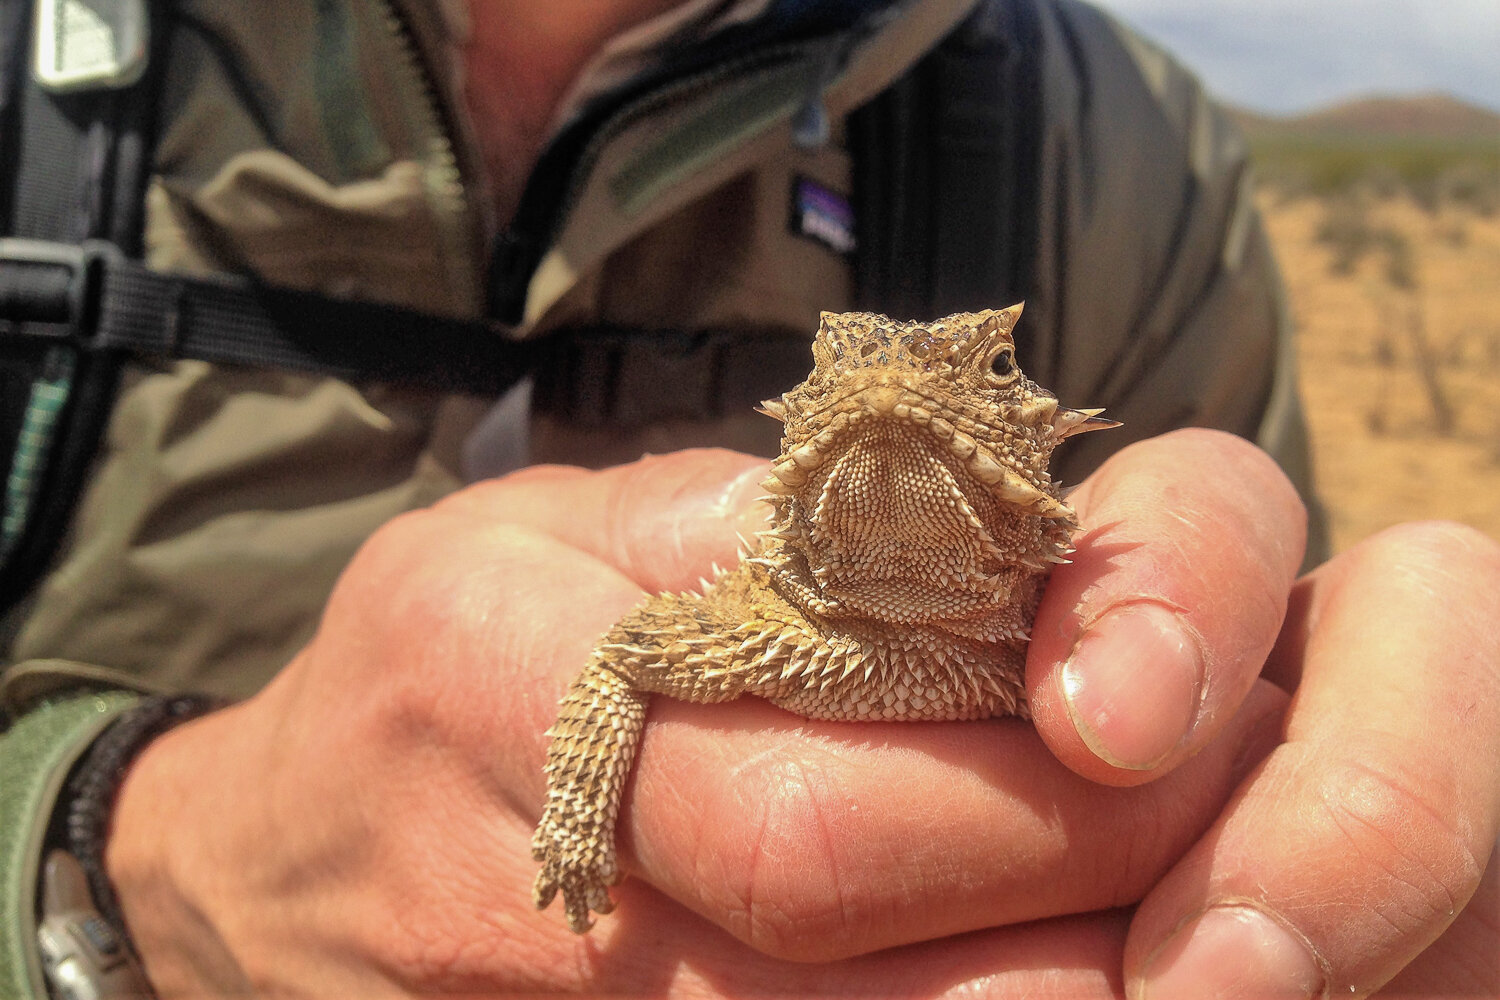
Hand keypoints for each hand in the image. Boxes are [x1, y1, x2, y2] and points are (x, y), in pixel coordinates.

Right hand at [101, 434, 1496, 994]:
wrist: (266, 859)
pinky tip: (1038, 969)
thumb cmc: (436, 655)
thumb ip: (732, 518)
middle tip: (1218, 823)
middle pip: (839, 922)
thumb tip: (952, 525)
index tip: (1173, 727)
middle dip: (1072, 882)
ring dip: (1045, 983)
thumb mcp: (540, 527)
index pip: (802, 756)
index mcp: (492, 660)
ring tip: (1174, 912)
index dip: (1024, 772)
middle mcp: (512, 865)